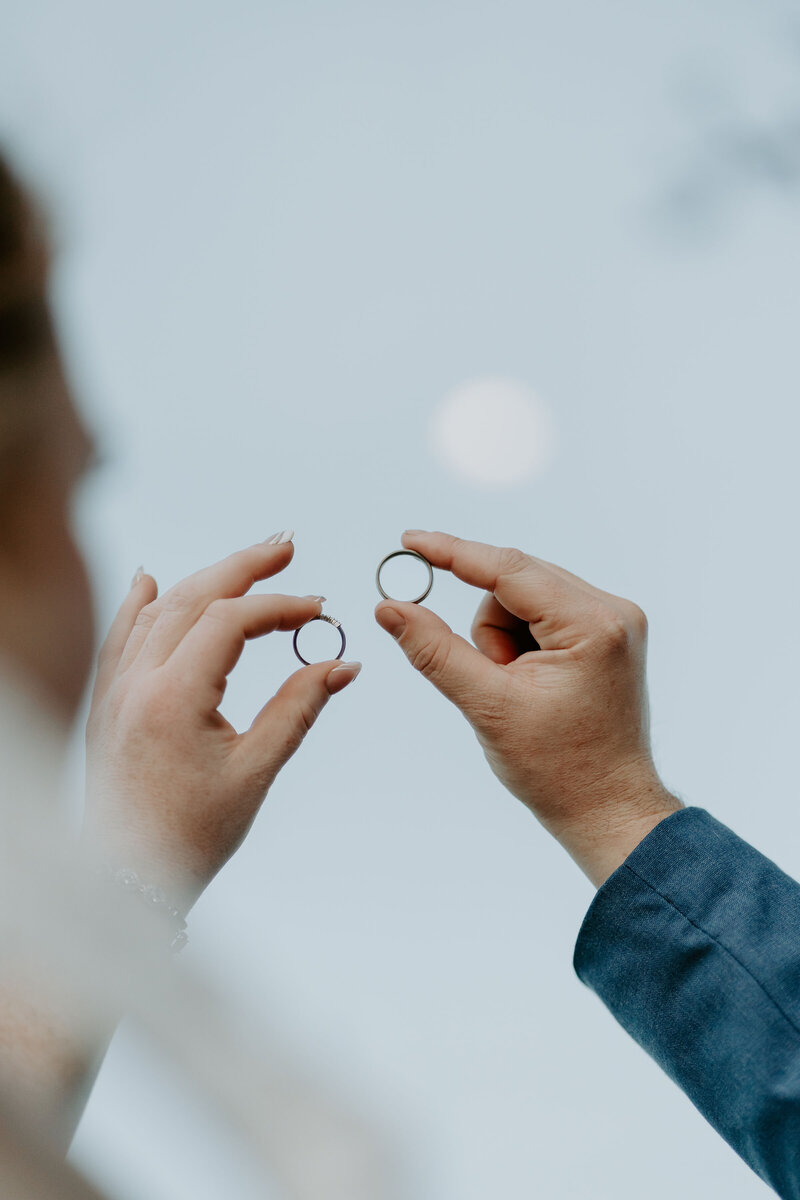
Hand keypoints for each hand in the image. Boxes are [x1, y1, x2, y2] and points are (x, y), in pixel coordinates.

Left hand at [84, 535, 360, 904]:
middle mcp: (136, 683)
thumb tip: (342, 663)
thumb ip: (298, 708)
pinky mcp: (106, 704)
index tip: (319, 611)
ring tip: (245, 562)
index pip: (230, 620)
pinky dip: (139, 605)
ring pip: (157, 610)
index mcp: (173, 697)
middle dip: (243, 567)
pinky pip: (119, 638)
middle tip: (286, 546)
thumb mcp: (255, 771)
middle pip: (192, 597)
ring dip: (203, 579)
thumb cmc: (190, 836)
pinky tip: (149, 582)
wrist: (125, 878)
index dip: (280, 606)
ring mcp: (114, 690)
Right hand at [375, 531, 680, 885]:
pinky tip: (531, 683)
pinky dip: (521, 643)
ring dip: (504, 640)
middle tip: (492, 678)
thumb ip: (435, 650)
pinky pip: (543, 614)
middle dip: (488, 630)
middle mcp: (613, 611)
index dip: (453, 553)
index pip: (509, 570)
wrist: (608, 810)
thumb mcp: (487, 706)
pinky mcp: (608, 634)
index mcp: (592, 624)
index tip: (410, 542)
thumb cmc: (558, 770)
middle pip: (516, 583)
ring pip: (525, 598)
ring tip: (519, 692)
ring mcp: (615, 621)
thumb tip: (390, 607)